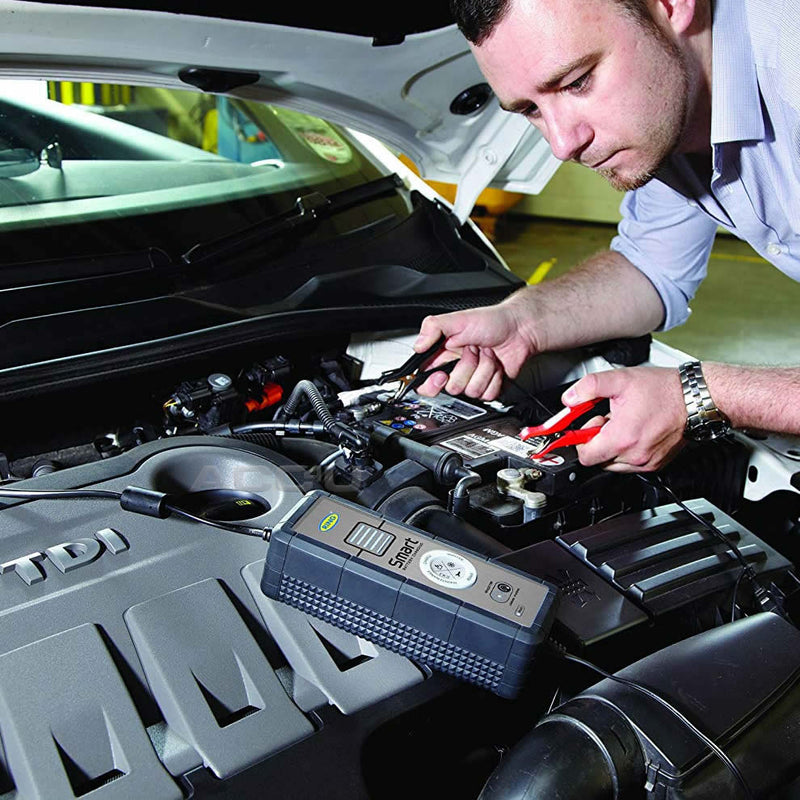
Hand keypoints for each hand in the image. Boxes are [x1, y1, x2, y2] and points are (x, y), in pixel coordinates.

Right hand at [412, 301, 535, 400]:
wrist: (519, 329)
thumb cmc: (491, 321)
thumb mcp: (457, 319)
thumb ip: (432, 328)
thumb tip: (418, 346)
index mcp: (443, 354)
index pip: (425, 380)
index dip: (431, 384)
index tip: (441, 376)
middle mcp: (456, 369)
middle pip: (451, 388)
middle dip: (466, 368)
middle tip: (472, 351)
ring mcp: (473, 379)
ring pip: (471, 391)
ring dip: (484, 370)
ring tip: (487, 354)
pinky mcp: (488, 386)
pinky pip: (487, 395)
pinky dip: (495, 378)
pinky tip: (496, 364)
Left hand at [563, 366, 686, 471]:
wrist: (696, 398)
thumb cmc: (664, 389)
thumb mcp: (620, 379)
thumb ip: (588, 387)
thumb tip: (569, 399)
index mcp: (622, 438)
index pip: (585, 456)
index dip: (580, 439)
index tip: (585, 426)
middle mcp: (635, 455)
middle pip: (598, 460)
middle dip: (596, 441)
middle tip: (606, 420)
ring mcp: (647, 462)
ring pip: (613, 464)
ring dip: (611, 446)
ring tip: (622, 424)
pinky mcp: (656, 463)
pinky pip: (631, 464)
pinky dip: (627, 450)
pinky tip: (634, 431)